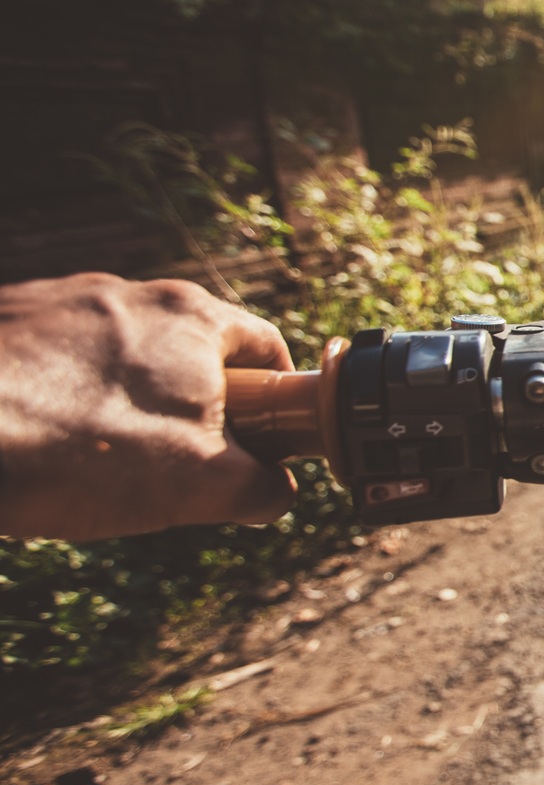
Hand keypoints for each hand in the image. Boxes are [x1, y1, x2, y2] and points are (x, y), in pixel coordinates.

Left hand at [0, 274, 297, 540]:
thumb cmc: (75, 453)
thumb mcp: (198, 487)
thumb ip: (259, 487)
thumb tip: (273, 491)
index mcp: (191, 318)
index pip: (266, 351)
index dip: (275, 405)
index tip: (257, 448)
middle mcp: (128, 293)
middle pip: (188, 354)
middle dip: (190, 410)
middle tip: (169, 469)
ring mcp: (57, 302)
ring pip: (117, 358)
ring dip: (118, 405)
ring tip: (88, 463)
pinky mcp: (3, 322)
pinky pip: (53, 361)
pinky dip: (56, 399)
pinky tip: (36, 444)